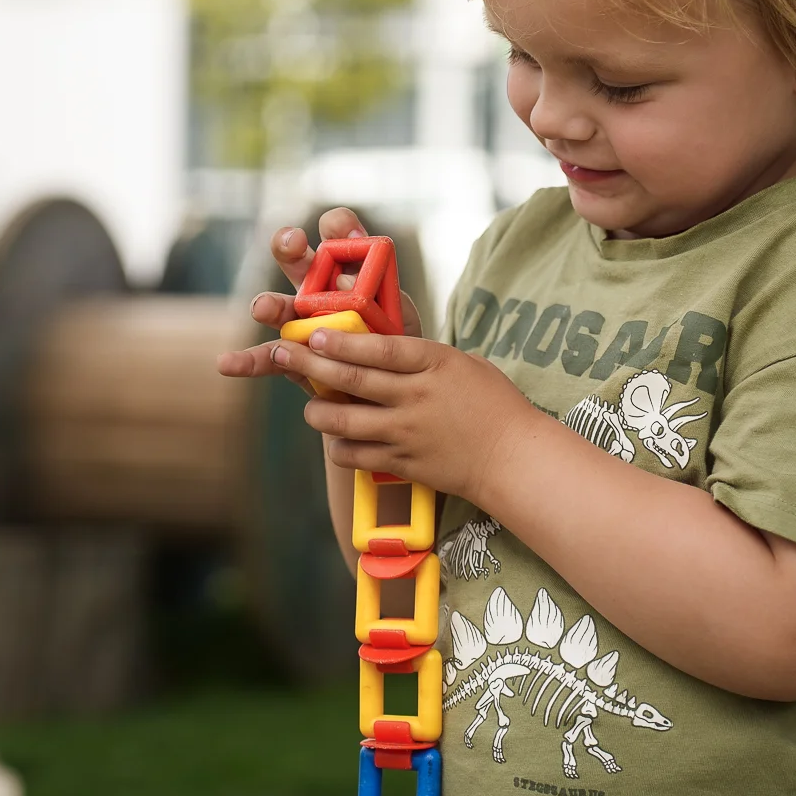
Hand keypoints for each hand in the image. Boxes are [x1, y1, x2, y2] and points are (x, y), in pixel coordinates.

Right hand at [214, 207, 422, 391]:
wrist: (393, 397)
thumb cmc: (396, 347)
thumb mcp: (399, 316)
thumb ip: (377, 295)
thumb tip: (341, 279)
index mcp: (349, 271)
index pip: (337, 235)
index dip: (337, 227)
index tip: (343, 234)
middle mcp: (318, 290)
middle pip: (297, 260)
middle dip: (290, 247)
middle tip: (292, 244)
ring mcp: (301, 324)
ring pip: (279, 307)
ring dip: (268, 304)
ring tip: (263, 309)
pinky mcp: (292, 360)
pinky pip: (268, 358)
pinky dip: (247, 362)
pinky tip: (227, 364)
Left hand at [268, 328, 540, 503]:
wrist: (513, 459)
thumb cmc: (493, 404)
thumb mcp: (462, 364)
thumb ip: (421, 357)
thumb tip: (376, 346)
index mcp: (434, 364)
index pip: (380, 348)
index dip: (342, 339)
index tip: (313, 332)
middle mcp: (416, 397)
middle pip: (352, 378)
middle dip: (310, 363)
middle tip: (283, 352)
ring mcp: (407, 433)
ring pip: (344, 420)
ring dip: (318, 411)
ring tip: (310, 405)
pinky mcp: (403, 464)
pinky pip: (356, 456)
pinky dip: (339, 447)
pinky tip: (337, 440)